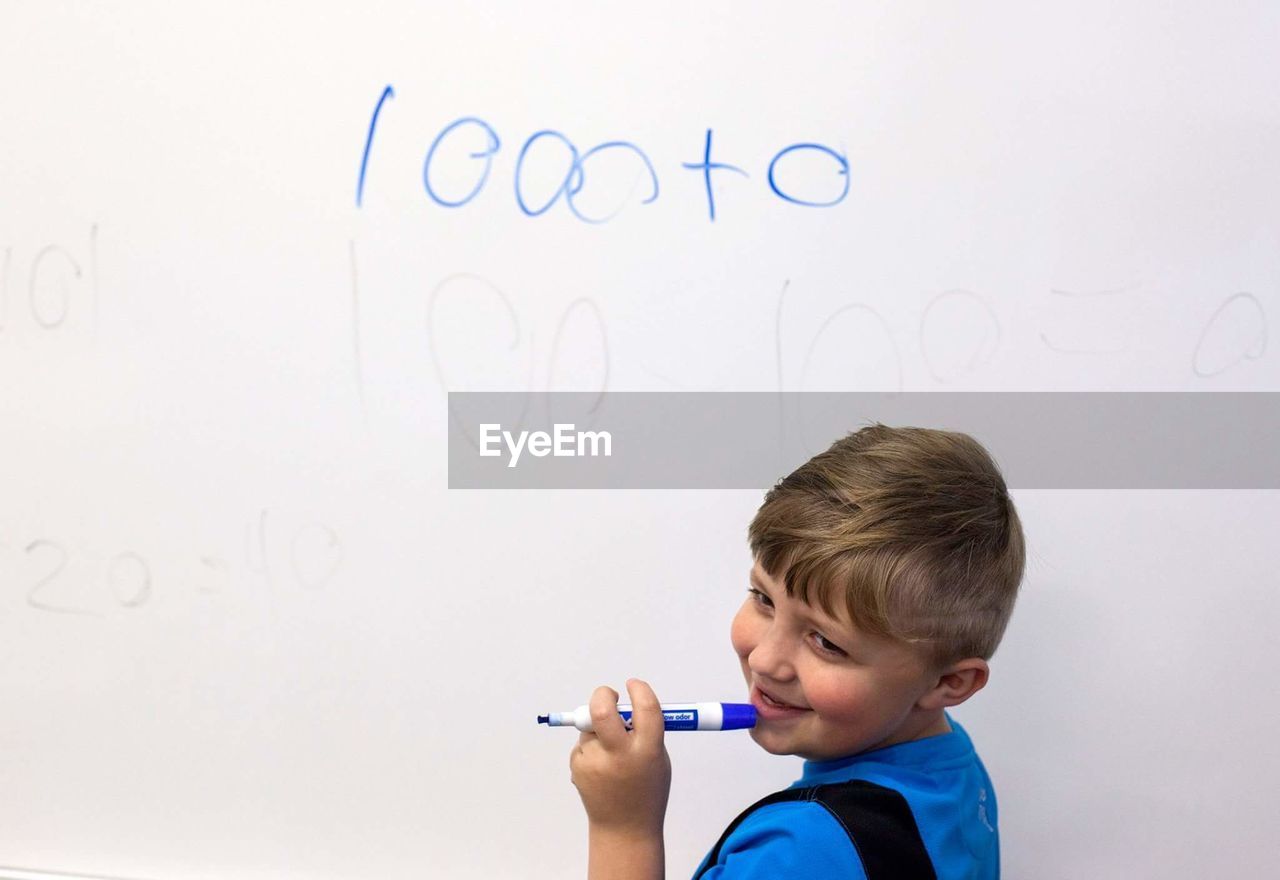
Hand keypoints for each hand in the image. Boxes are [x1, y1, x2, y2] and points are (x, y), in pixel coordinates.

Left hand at [569, 678, 671, 835]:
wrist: (624, 828)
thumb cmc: (646, 789)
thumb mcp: (657, 758)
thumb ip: (645, 731)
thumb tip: (626, 704)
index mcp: (646, 751)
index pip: (645, 708)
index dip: (639, 690)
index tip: (633, 685)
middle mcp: (619, 755)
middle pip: (601, 710)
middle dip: (603, 695)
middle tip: (609, 697)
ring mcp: (595, 762)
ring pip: (591, 727)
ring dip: (598, 729)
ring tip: (610, 754)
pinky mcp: (578, 767)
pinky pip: (583, 744)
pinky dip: (591, 748)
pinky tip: (601, 769)